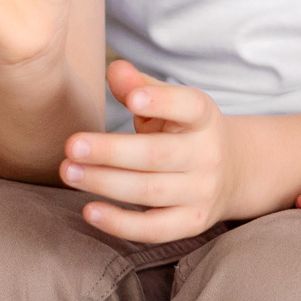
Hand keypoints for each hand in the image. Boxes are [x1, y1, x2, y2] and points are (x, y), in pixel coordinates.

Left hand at [59, 60, 234, 243]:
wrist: (232, 172)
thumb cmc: (183, 130)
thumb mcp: (169, 102)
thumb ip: (139, 87)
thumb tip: (115, 71)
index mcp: (204, 117)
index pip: (189, 106)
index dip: (161, 101)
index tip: (132, 99)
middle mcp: (208, 154)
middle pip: (158, 154)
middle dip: (111, 151)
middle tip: (71, 146)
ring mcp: (202, 192)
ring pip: (150, 190)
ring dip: (105, 183)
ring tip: (68, 172)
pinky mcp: (191, 223)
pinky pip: (154, 229)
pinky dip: (120, 224)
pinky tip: (89, 210)